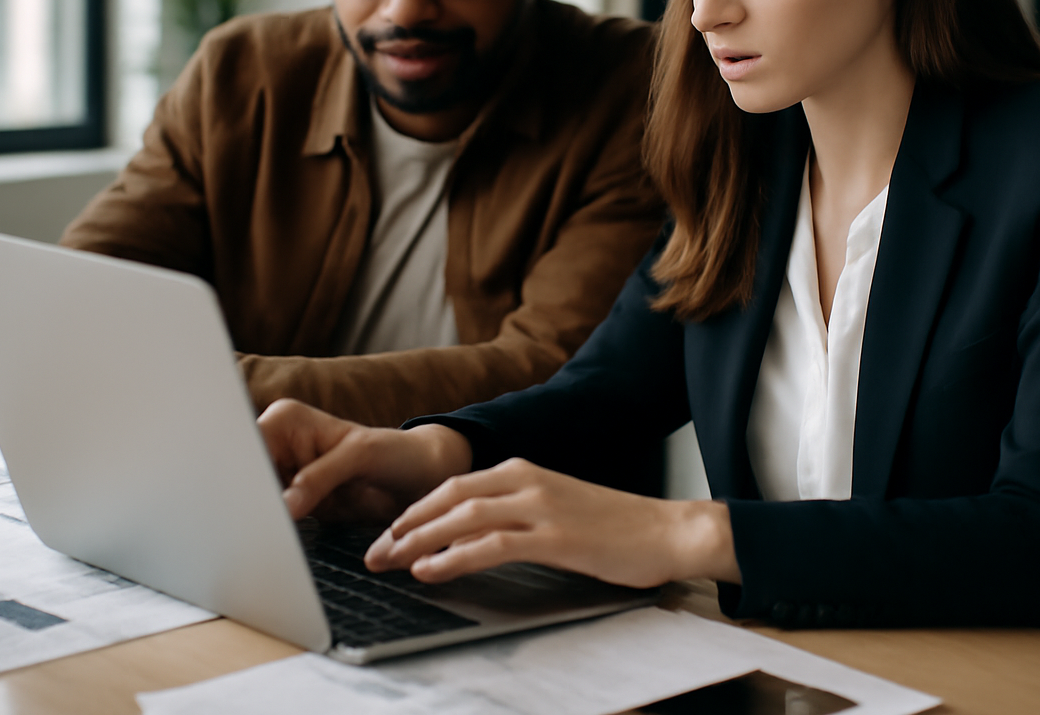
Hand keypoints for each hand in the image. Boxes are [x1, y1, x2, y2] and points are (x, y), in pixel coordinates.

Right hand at [256, 399, 471, 521]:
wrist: (419, 480)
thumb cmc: (396, 453)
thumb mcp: (360, 456)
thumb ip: (319, 477)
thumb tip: (284, 506)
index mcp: (285, 420)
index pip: (248, 448)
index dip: (243, 476)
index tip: (246, 501)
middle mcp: (277, 445)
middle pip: (244, 478)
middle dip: (248, 501)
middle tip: (253, 526)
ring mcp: (282, 476)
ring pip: (253, 502)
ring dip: (260, 519)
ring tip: (264, 535)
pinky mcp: (292, 504)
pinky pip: (272, 519)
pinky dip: (274, 530)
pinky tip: (277, 540)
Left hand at [364, 457, 740, 588]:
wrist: (667, 531)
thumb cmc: (613, 526)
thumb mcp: (554, 510)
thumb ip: (513, 515)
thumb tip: (467, 537)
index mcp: (523, 470)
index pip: (453, 484)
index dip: (414, 509)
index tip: (386, 534)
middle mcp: (526, 480)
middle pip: (448, 495)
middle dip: (404, 524)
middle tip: (372, 551)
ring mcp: (541, 506)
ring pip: (463, 516)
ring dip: (418, 540)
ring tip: (388, 561)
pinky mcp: (555, 536)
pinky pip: (492, 544)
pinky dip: (454, 556)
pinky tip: (430, 569)